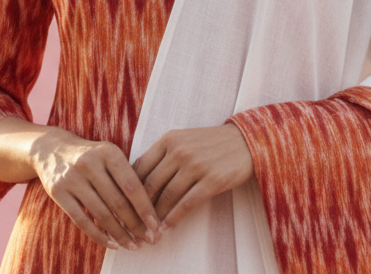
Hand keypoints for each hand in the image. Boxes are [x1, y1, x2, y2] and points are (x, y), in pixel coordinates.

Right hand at [30, 128, 161, 251]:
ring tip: (132, 245)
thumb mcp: (109, 155)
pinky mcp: (58, 192)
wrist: (52, 148)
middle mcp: (90, 164)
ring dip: (119, 234)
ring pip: (101, 213)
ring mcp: (73, 178)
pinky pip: (81, 220)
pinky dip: (98, 235)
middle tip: (148, 240)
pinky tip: (111, 244)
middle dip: (135, 225)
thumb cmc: (91, 155)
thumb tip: (148, 210)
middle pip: (117, 202)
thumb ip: (126, 175)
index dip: (145, 208)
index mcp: (109, 152)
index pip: (131, 185)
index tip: (156, 226)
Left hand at [132, 123, 254, 232]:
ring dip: (155, 218)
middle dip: (139, 209)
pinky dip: (174, 218)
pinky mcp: (212, 179)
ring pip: (167, 196)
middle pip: (150, 184)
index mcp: (169, 139)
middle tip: (133, 226)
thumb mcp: (183, 140)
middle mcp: (180, 150)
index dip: (129, 189)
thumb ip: (162, 155)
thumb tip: (138, 182)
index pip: (140, 167)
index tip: (124, 207)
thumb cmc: (210, 143)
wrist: (245, 141)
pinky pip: (187, 203)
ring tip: (149, 232)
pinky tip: (167, 228)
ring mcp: (196, 164)